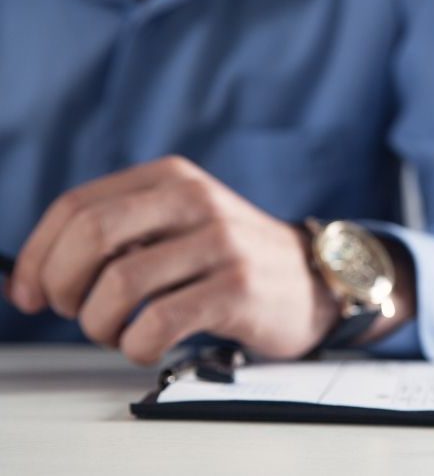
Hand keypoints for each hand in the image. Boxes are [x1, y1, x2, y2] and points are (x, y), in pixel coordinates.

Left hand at [8, 156, 338, 364]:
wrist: (313, 281)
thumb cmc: (233, 260)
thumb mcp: (182, 223)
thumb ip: (124, 233)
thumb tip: (39, 275)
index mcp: (172, 178)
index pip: (77, 206)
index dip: (36, 255)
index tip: (27, 293)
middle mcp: (196, 200)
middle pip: (91, 235)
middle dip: (62, 286)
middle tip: (71, 311)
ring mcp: (220, 242)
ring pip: (119, 285)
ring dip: (98, 324)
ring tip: (114, 333)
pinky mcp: (237, 288)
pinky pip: (157, 324)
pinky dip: (135, 346)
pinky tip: (146, 346)